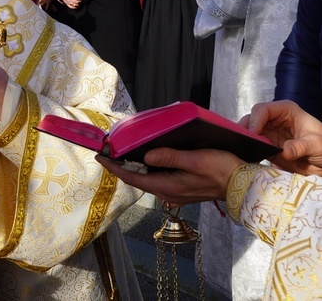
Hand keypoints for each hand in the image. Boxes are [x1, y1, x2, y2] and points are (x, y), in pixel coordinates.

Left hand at [96, 148, 243, 204]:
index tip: (100, 156)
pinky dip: (148, 167)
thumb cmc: (221, 170)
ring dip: (134, 165)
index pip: (133, 177)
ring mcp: (173, 192)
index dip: (114, 167)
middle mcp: (167, 192)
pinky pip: (157, 177)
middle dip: (121, 165)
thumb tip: (147, 155)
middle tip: (108, 150)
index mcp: (167, 186)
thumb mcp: (195, 161)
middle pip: (137, 178)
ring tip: (122, 151)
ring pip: (147, 178)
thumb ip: (170, 158)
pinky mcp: (180, 188)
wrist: (242, 185)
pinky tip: (146, 157)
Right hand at [239, 100, 321, 176]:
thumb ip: (300, 146)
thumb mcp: (317, 145)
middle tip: (240, 142)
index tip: (252, 134)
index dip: (255, 120)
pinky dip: (247, 150)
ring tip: (240, 150)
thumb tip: (285, 151)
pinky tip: (245, 156)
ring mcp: (269, 133)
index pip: (263, 110)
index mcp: (285, 111)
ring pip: (248, 133)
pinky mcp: (266, 147)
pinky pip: (252, 146)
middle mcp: (274, 120)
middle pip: (251, 120)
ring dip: (243, 140)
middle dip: (244, 130)